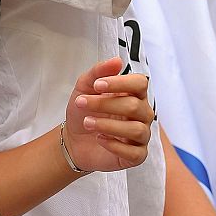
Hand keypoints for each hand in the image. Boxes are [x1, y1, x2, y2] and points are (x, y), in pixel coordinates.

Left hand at [64, 57, 154, 171]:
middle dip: (104, 104)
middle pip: (134, 106)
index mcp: (133, 94)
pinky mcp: (136, 155)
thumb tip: (117, 60)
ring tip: (88, 123)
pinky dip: (115, 145)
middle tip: (81, 104)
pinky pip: (134, 152)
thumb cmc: (84, 111)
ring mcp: (141, 135)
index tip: (97, 86)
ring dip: (108, 125)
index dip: (120, 83)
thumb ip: (98, 72)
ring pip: (136, 130)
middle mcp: (141, 114)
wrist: (73, 139)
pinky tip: (99, 139)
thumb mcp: (84, 87)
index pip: (140, 83)